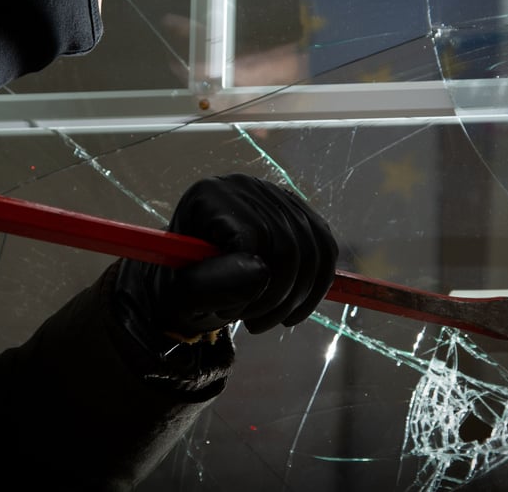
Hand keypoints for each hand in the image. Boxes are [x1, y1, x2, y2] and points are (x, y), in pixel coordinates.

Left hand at [114, 174, 337, 351]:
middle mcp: (243, 186)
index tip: (237, 315)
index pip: (255, 238)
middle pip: (289, 245)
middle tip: (253, 323)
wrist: (188, 289)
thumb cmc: (181, 291)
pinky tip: (290, 308)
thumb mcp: (185, 297)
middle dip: (278, 297)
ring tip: (267, 317)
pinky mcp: (297, 212)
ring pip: (314, 250)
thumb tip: (261, 272)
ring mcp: (274, 195)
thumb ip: (214, 284)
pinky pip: (326, 249)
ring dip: (297, 297)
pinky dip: (315, 287)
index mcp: (209, 196)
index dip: (255, 285)